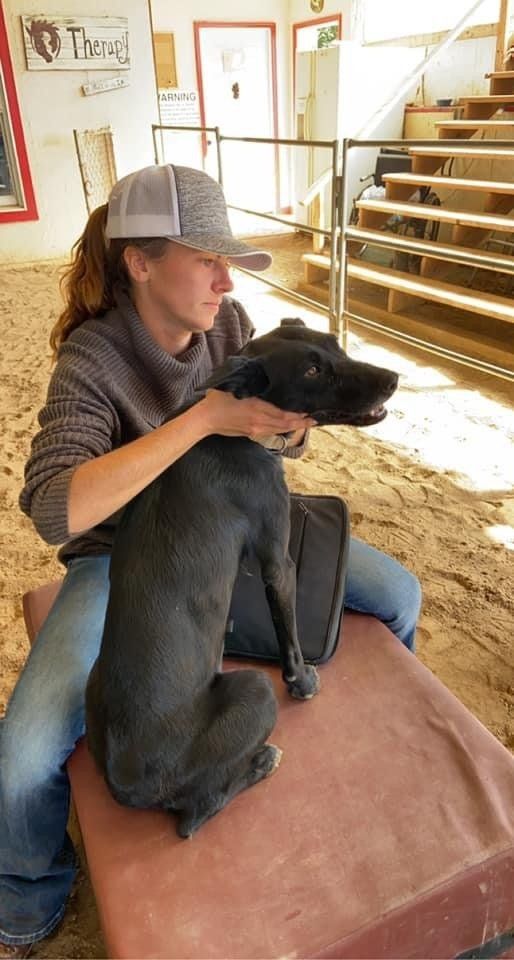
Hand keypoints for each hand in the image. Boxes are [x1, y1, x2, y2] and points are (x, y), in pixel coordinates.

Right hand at [198, 390, 315, 439]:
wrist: (206, 418)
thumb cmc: (219, 400)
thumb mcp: (238, 388)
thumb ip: (253, 387)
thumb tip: (266, 382)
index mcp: (256, 409)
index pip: (282, 415)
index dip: (297, 415)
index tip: (309, 412)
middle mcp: (259, 422)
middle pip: (285, 424)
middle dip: (301, 423)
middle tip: (314, 420)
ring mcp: (255, 429)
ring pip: (279, 430)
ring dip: (293, 427)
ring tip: (305, 424)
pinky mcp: (251, 433)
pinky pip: (271, 432)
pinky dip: (282, 429)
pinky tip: (287, 426)